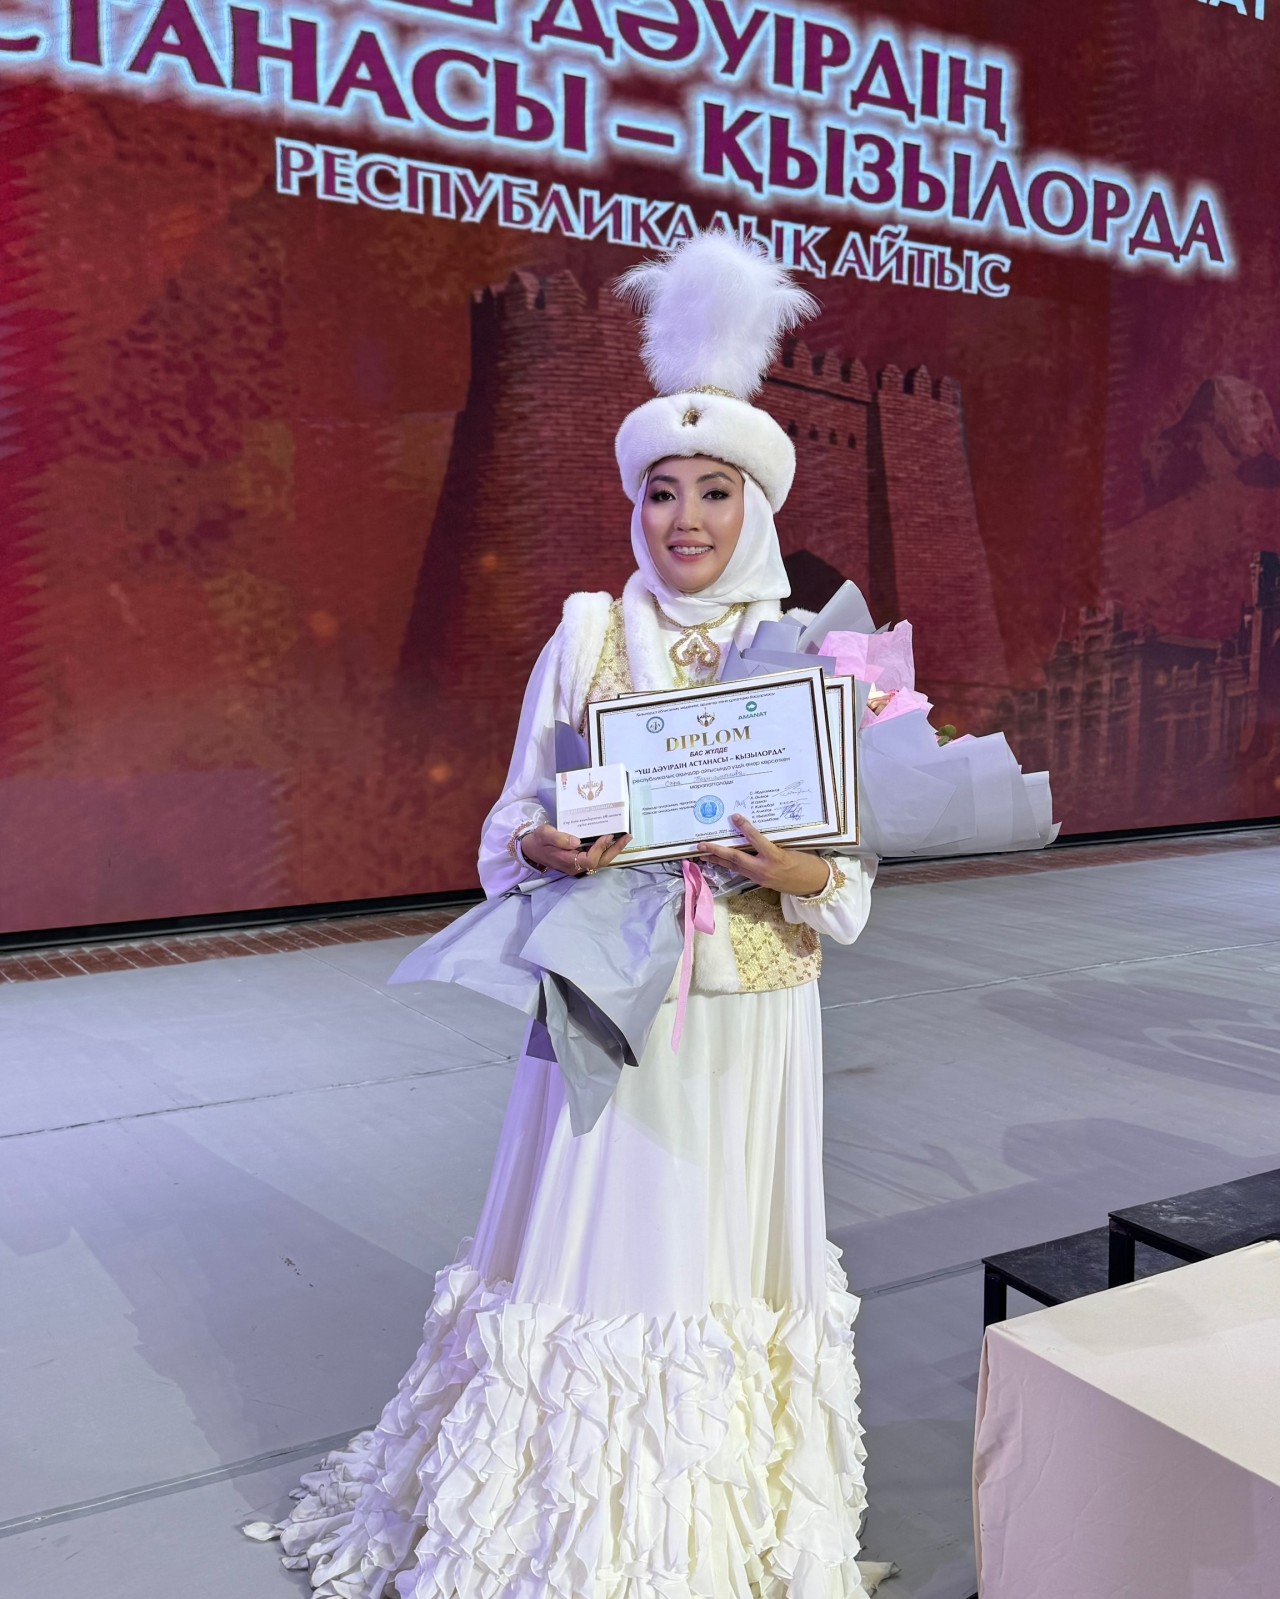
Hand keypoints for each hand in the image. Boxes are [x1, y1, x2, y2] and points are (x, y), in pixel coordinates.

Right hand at [520, 825, 631, 876]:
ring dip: (613, 850)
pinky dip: (606, 850)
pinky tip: (613, 840)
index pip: (589, 860)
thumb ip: (559, 838)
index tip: (607, 835)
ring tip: (625, 837)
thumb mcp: (544, 835)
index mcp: (567, 860)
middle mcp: (575, 866)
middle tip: (627, 836)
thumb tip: (576, 841)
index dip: (600, 849)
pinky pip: (596, 858)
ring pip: (600, 861)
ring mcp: (578, 865)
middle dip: (615, 850)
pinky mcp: (579, 861)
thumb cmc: (538, 841)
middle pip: (600, 862)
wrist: (531, 850)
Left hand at [699, 814, 829, 897]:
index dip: (744, 828)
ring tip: (702, 854)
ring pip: (735, 867)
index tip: (734, 817)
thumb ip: (776, 840)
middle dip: (716, 851)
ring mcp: (760, 877)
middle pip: (736, 858)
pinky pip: (741, 871)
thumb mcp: (795, 847)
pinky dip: (729, 866)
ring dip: (718, 860)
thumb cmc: (808, 862)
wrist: (815, 885)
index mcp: (776, 856)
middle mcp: (764, 868)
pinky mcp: (759, 882)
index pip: (756, 840)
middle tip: (700, 845)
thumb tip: (759, 828)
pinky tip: (720, 862)